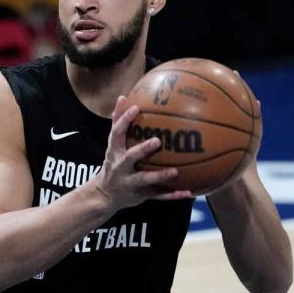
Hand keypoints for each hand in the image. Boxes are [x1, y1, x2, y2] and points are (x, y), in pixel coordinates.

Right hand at [92, 96, 191, 210]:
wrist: (104, 194)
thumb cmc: (113, 162)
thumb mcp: (112, 143)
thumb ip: (117, 122)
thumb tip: (123, 97)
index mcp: (114, 151)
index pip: (117, 133)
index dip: (125, 120)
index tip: (136, 108)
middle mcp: (120, 166)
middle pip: (130, 157)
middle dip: (142, 149)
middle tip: (157, 140)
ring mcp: (130, 182)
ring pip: (144, 179)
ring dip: (159, 176)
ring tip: (175, 171)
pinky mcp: (140, 194)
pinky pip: (158, 195)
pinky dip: (173, 194)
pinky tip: (189, 191)